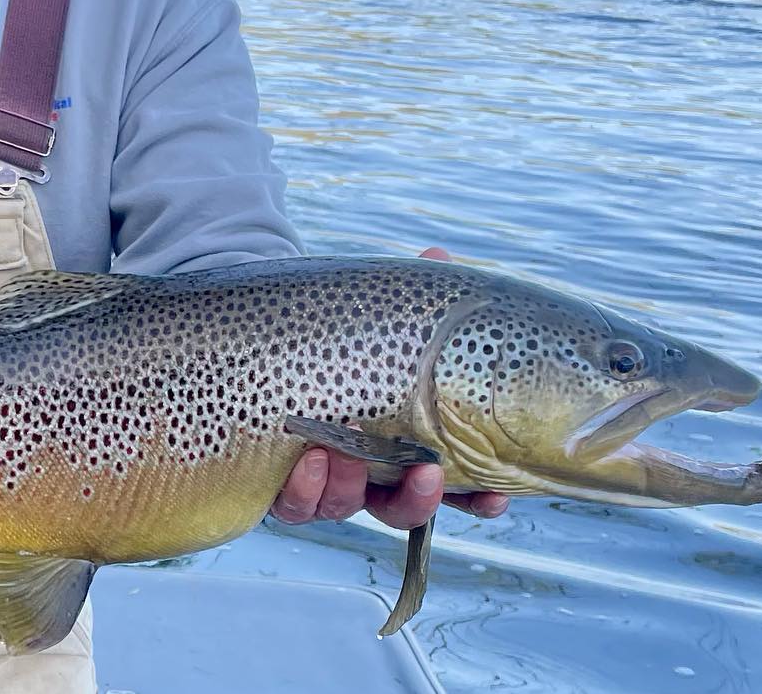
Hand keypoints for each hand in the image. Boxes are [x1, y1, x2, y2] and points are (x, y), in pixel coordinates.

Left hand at [270, 247, 510, 528]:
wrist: (264, 339)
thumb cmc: (336, 335)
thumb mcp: (375, 318)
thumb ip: (408, 297)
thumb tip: (436, 255)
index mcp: (404, 442)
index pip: (453, 485)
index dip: (478, 498)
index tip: (496, 495)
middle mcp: (368, 471)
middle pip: (400, 506)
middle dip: (418, 499)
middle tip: (427, 475)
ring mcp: (325, 481)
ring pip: (345, 506)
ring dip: (351, 488)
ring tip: (344, 454)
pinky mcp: (281, 484)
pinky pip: (296, 505)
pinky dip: (306, 490)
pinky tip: (310, 457)